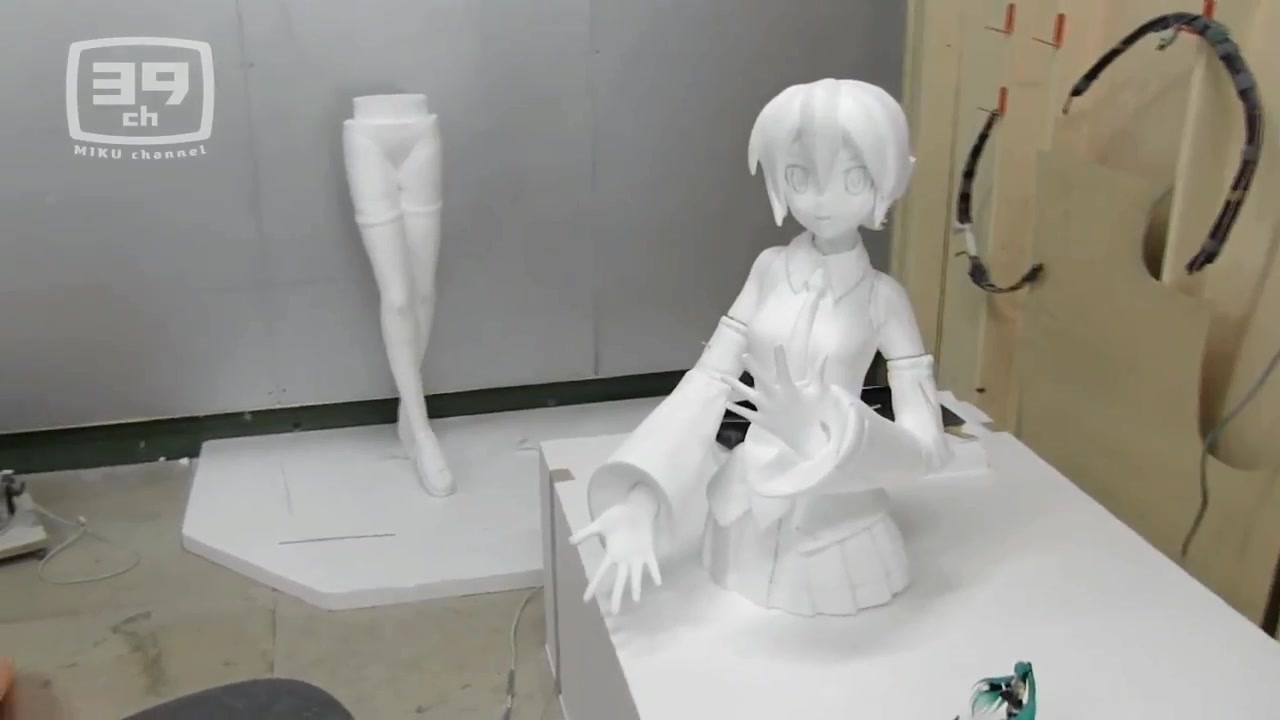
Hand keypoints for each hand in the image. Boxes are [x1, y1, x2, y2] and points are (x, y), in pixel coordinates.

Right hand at [569, 492, 662, 614]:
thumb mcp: (599, 524)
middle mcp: (624, 559)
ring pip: (636, 575)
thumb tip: (569, 541)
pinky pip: (652, 564)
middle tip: (615, 613)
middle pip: (620, 581)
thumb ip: (585, 533)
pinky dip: (655, 572)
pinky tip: (658, 583)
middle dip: (618, 596)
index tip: (586, 600)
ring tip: (637, 601)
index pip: (601, 573)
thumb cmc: (617, 516)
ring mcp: (637, 556)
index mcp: (612, 554)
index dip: (593, 586)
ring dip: (636, 587)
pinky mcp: (648, 551)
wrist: (635, 508)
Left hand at [725, 346, 833, 458]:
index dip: (780, 357)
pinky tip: (727, 402)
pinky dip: (737, 408)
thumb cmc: (813, 414)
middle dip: (753, 367)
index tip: (777, 345)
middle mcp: (775, 398)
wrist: (806, 439)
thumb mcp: (818, 393)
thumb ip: (820, 374)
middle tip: (744, 355)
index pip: (784, 370)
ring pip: (748, 395)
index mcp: (789, 390)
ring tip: (723, 376)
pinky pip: (746, 413)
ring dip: (735, 385)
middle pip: (761, 380)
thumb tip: (824, 356)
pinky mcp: (761, 420)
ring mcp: (766, 410)